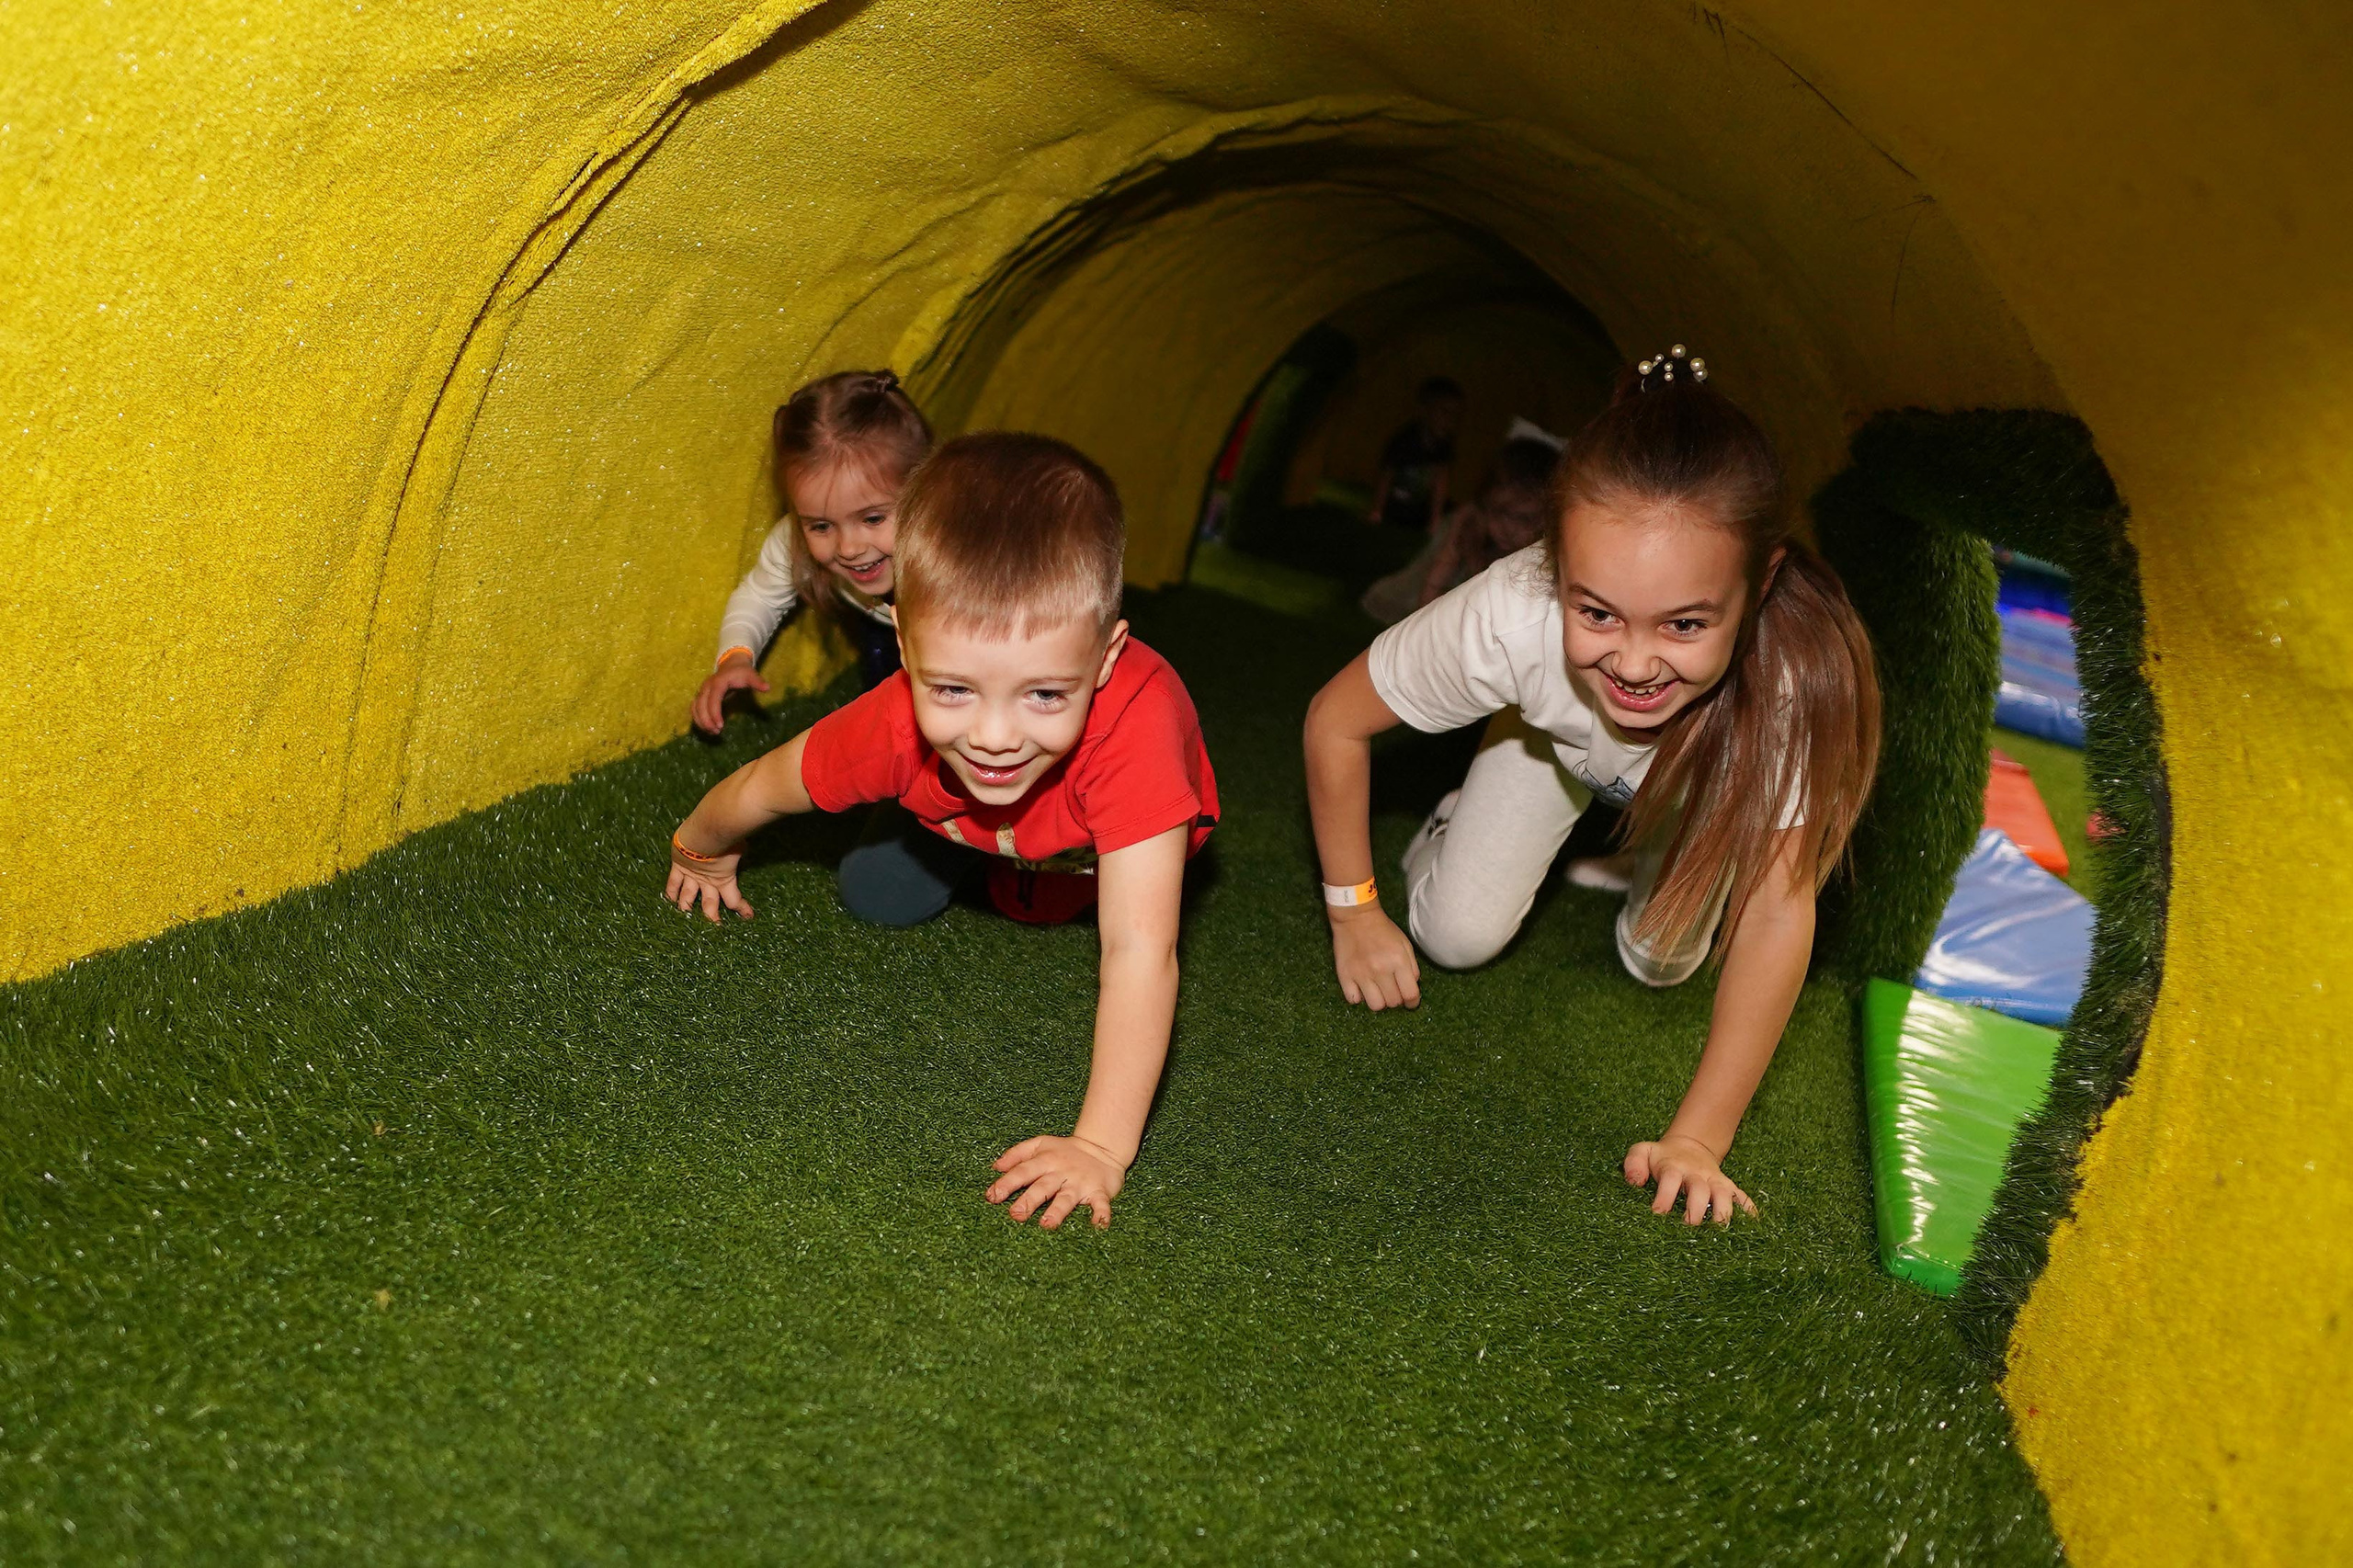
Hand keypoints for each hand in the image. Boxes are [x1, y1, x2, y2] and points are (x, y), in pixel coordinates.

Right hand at [665, 836, 751, 921]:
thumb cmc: (727, 837)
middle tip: (714, 929)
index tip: (748, 917)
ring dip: (686, 909)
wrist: (706, 832)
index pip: (734, 901)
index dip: (742, 910)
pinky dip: (670, 892)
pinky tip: (667, 901)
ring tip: (684, 919)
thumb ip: (740, 851)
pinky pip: (672, 883)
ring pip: (687, 898)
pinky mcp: (679, 866)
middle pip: (709, 906)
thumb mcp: (740, 846)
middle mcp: (707, 882)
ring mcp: (691, 876)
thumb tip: (744, 848)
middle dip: (712, 919)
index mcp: (724, 880)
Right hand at [692, 655, 769, 733]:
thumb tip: (767, 688)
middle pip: (700, 704)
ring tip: (712, 733)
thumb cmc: (742, 672)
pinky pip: (695, 708)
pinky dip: (698, 719)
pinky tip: (707, 729)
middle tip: (716, 732)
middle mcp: (706, 687)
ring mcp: (702, 691)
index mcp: (718, 682)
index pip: (713, 698)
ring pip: (695, 707)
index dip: (714, 712)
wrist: (732, 664)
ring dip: (701, 721)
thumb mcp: (751, 675)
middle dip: (706, 720)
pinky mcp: (700, 696)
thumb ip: (757, 682)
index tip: (720, 725)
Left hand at [987, 1134, 1126, 1229]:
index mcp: (1045, 1160)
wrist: (1102, 1148)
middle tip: (1016, 1215)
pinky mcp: (1099, 1191)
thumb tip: (995, 1167)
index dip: (1007, 1183)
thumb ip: (1017, 1154)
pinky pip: (1101, 1204)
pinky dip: (1101, 1214)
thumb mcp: (1041, 1144)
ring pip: (1067, 1198)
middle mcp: (1061, 1172)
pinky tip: (1098, 1225)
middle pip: (1042, 1187)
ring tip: (1046, 1224)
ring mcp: (1080, 1183)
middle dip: (1029, 1200)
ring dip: (1057, 1211)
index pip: (1023, 1171)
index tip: (992, 1196)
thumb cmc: (1066, 1151)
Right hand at [1329, 903, 1420, 1010]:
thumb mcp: (1404, 944)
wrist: (1355, 916)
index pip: (1410, 994)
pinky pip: (1354, 1000)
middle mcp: (1380, 970)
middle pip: (1393, 1002)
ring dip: (1380, 1001)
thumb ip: (1412, 967)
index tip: (1411, 1002)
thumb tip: (1412, 986)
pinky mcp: (1345, 975)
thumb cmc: (1383, 929)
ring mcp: (1361, 974)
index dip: (1413, 1002)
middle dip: (1397, 999)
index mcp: (1398, 961)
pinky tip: (1362, 988)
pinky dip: (1359, 997)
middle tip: (1393, 991)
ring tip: (1378, 991)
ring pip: (1375, 1006)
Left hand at [1623, 1134, 1756, 1225]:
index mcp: (1674, 1168)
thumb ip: (1634, 1162)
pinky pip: (1743, 1197)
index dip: (1664, 1199)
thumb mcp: (1643, 1151)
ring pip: (1724, 1196)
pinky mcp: (1729, 1187)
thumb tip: (1634, 1182)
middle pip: (1700, 1191)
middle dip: (1694, 1212)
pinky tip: (1752, 1225)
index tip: (1657, 1215)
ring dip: (1723, 1213)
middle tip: (1687, 1228)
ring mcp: (1715, 1181)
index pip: (1670, 1181)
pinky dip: (1748, 1210)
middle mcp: (1697, 1175)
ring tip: (1718, 1232)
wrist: (1690, 1145)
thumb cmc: (1661, 1157)